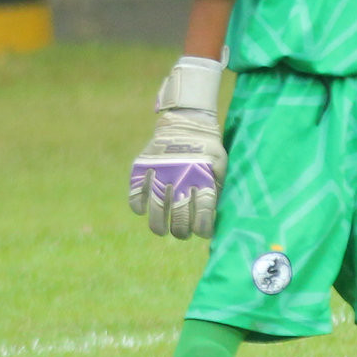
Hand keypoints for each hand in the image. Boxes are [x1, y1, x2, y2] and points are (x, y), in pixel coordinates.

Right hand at [129, 58, 224, 238]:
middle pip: (180, 215)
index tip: (202, 233)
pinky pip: (136, 192)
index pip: (204, 212)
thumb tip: (212, 220)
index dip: (203, 228)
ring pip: (157, 208)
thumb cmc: (208, 149)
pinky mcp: (144, 166)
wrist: (187, 122)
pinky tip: (142, 210)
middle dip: (180, 231)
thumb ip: (216, 190)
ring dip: (158, 225)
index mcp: (204, 177)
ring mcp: (161, 171)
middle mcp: (182, 176)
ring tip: (161, 231)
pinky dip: (137, 205)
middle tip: (180, 233)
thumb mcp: (220, 166)